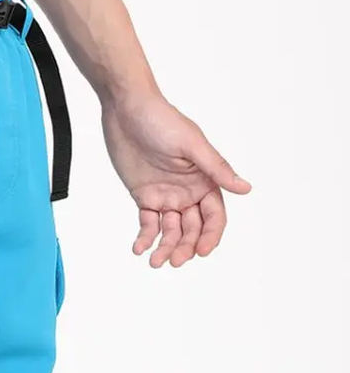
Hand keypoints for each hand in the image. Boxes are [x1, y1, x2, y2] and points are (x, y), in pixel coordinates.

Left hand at [101, 92, 250, 266]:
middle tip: (174, 261)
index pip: (215, 216)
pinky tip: (139, 248)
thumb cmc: (162, 120)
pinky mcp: (145, 196)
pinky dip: (145, 238)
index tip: (202, 252)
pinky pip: (148, 223)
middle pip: (193, 229)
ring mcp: (166, 195)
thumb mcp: (191, 145)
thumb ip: (216, 169)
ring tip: (155, 262)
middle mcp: (189, 191)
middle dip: (186, 247)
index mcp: (205, 180)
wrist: (127, 111)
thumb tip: (245, 189)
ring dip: (165, 247)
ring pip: (171, 230)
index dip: (211, 235)